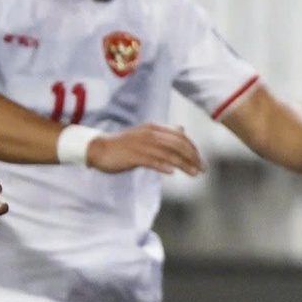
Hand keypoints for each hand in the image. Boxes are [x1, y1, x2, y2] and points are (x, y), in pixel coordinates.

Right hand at [87, 124, 204, 175]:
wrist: (99, 148)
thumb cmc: (124, 145)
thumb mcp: (146, 135)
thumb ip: (164, 134)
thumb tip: (182, 130)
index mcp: (154, 129)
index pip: (180, 136)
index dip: (192, 148)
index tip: (200, 160)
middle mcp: (150, 134)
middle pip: (177, 144)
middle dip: (192, 157)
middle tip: (202, 169)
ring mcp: (141, 144)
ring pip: (168, 153)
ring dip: (183, 163)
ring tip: (194, 173)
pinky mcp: (133, 155)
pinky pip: (151, 160)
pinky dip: (162, 165)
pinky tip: (171, 172)